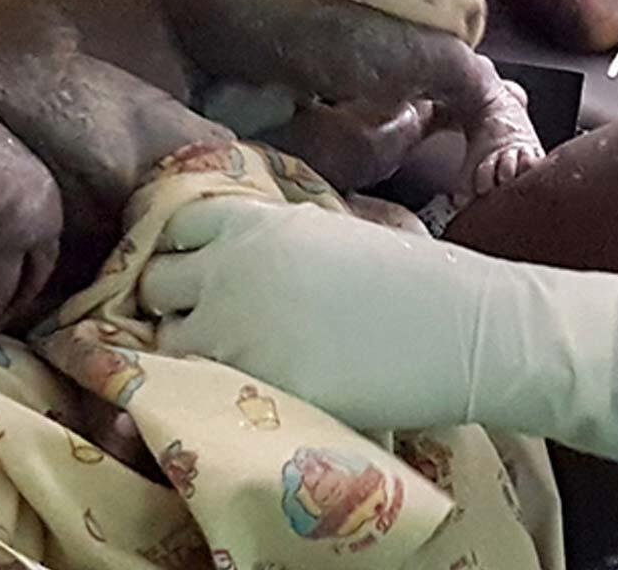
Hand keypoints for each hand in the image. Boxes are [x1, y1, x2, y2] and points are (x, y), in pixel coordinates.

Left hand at [140, 198, 617, 482]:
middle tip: (209, 324)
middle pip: (155, 283)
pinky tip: (238, 395)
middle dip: (174, 303)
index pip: (178, 224)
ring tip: (226, 364)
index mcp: (260, 223)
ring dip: (186, 351)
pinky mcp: (247, 384)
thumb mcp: (341, 235)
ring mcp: (233, 329)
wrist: (463, 331)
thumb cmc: (419, 281)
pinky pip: (190, 390)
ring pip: (164, 341)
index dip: (186, 249)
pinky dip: (200, 394)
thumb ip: (284, 244)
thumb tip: (252, 261)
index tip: (204, 271)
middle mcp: (231, 268)